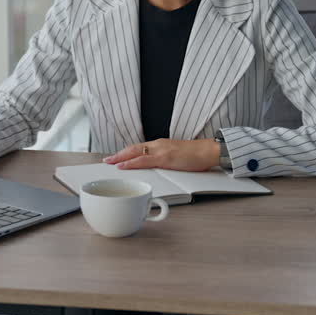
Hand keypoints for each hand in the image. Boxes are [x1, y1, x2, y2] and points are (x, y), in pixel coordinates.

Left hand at [103, 138, 220, 171]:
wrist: (209, 151)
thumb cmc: (196, 155)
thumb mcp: (177, 158)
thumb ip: (165, 161)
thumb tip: (157, 169)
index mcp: (161, 145)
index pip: (139, 148)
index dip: (126, 152)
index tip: (116, 157)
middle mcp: (158, 145)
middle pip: (133, 148)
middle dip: (119, 154)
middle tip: (107, 160)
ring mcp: (161, 150)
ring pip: (135, 152)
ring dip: (120, 157)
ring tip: (109, 163)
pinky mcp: (165, 158)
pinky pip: (143, 160)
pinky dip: (130, 163)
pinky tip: (122, 166)